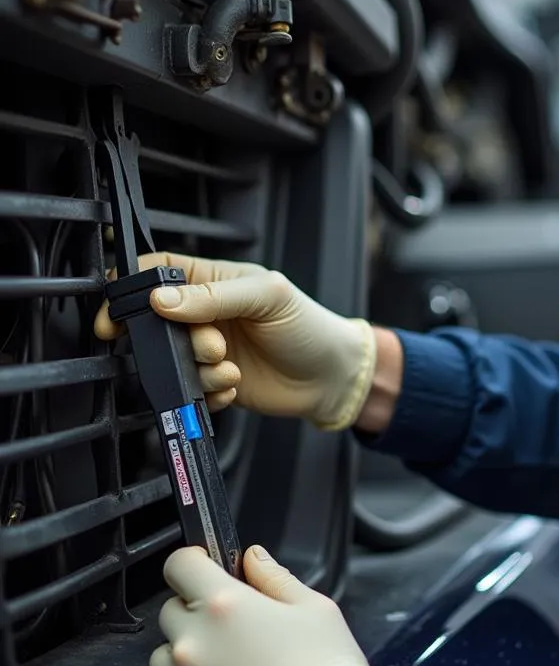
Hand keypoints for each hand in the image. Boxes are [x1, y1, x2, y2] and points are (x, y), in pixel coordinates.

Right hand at [94, 252, 375, 429]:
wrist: (332, 377)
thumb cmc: (308, 326)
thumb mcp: (267, 297)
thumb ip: (213, 296)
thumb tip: (160, 299)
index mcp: (215, 280)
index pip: (157, 272)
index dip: (133, 289)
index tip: (118, 316)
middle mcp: (206, 313)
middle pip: (157, 323)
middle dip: (179, 342)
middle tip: (215, 347)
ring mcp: (208, 349)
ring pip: (172, 361)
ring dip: (199, 371)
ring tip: (232, 368)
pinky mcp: (213, 381)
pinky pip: (189, 390)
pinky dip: (208, 393)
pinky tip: (235, 385)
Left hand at [149, 546, 418, 665]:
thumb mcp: (314, 607)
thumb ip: (274, 577)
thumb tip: (252, 557)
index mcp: (225, 605)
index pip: (179, 565)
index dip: (193, 562)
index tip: (205, 570)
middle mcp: (193, 644)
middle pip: (170, 612)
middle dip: (196, 613)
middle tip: (233, 631)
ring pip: (163, 660)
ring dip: (186, 658)